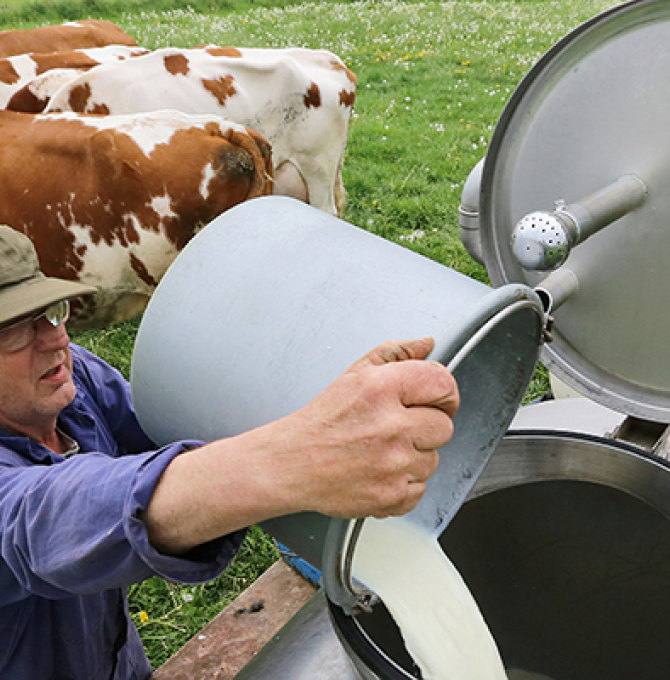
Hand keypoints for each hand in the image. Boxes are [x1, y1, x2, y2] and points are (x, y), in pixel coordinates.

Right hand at [274, 337, 459, 518]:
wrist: (292, 464)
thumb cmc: (321, 422)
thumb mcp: (353, 374)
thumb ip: (395, 353)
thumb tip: (425, 344)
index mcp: (381, 388)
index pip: (443, 383)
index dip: (444, 393)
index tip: (437, 399)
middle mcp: (391, 425)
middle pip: (444, 426)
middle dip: (425, 427)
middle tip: (397, 428)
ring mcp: (393, 464)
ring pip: (433, 459)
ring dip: (413, 456)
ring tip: (382, 451)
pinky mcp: (392, 495)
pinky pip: (420, 488)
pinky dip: (403, 483)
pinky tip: (379, 471)